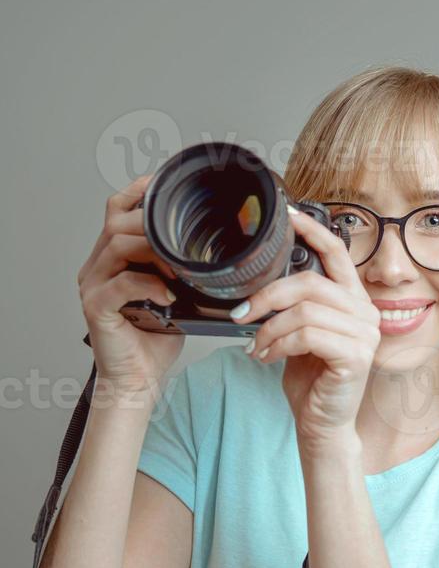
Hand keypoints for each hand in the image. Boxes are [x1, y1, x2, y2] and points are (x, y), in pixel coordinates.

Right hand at [77, 174, 183, 401]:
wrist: (138, 380)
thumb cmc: (156, 339)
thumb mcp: (176, 294)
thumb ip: (182, 267)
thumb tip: (218, 247)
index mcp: (112, 258)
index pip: (117, 208)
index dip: (141, 192)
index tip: (169, 188)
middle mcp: (97, 266)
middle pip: (117, 221)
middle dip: (152, 222)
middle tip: (183, 237)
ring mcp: (92, 285)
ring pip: (116, 245)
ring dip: (153, 249)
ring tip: (178, 267)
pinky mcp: (96, 307)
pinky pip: (121, 283)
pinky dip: (148, 284)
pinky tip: (168, 293)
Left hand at [233, 207, 381, 446]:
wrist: (321, 424)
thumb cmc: (310, 380)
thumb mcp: (299, 334)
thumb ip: (295, 306)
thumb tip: (262, 284)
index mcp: (352, 301)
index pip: (338, 255)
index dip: (314, 231)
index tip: (288, 216)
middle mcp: (365, 313)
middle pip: (311, 283)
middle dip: (268, 295)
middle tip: (243, 313)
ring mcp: (365, 335)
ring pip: (304, 311)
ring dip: (269, 329)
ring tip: (256, 346)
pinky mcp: (355, 356)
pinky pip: (307, 336)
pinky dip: (278, 345)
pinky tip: (267, 358)